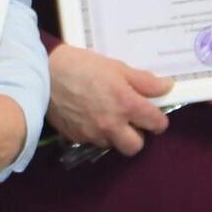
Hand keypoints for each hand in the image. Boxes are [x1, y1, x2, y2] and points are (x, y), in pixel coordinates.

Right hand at [44, 43, 170, 154]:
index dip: (157, 119)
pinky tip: (88, 116)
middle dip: (137, 135)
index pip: (156, 124)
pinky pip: (93, 141)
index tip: (151, 113)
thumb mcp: (116, 67)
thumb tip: (167, 87)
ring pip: (114, 145)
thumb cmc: (82, 65)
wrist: (43, 72)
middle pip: (136, 146)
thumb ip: (144, 81)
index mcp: (126, 104)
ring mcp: (93, 134)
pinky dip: (95, 132)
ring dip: (115, 135)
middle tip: (129, 120)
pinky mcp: (77, 137)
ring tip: (106, 116)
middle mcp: (112, 125)